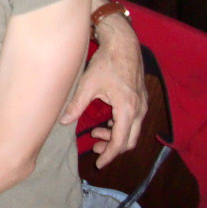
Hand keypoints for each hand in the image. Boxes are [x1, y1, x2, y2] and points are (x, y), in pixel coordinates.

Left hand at [60, 18, 146, 167]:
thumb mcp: (88, 84)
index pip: (121, 142)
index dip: (109, 155)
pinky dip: (121, 126)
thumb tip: (63, 121)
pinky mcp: (141, 99)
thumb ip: (76, 105)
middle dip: (113, 147)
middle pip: (130, 140)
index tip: (99, 163)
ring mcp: (143, 105)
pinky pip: (134, 121)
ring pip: (133, 131)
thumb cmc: (106, 62)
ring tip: (96, 131)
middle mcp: (139, 110)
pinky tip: (106, 121)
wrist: (123, 44)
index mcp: (128, 109)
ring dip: (116, 135)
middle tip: (95, 147)